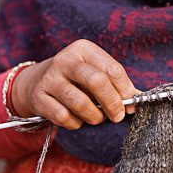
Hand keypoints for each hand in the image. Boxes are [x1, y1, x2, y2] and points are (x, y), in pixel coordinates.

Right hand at [11, 39, 135, 129]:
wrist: (35, 84)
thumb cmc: (76, 81)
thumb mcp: (95, 74)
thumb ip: (117, 86)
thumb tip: (138, 100)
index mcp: (84, 49)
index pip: (112, 69)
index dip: (125, 89)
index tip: (130, 103)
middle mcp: (65, 60)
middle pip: (97, 82)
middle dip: (113, 103)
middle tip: (118, 116)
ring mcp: (49, 79)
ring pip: (80, 103)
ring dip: (94, 117)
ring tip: (97, 117)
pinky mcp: (39, 98)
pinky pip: (65, 117)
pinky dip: (76, 123)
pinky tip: (77, 119)